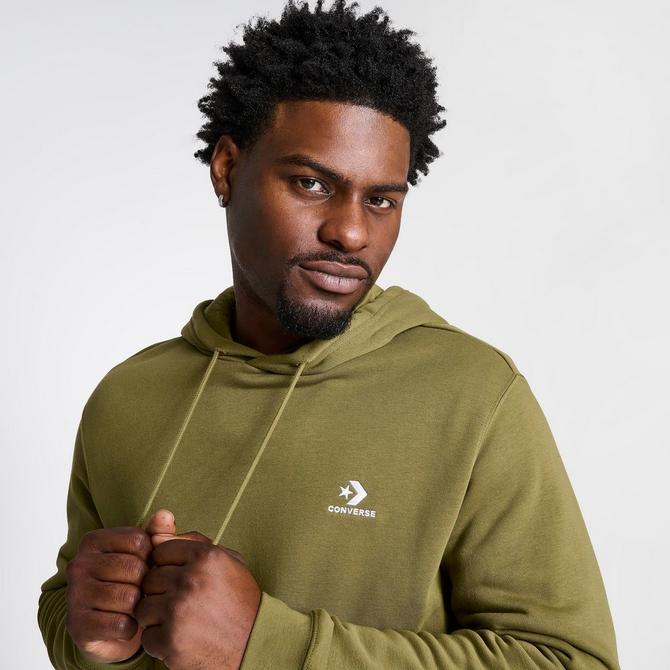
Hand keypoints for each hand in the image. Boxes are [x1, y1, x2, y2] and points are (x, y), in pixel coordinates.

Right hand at [65, 526, 151, 663]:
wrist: (107, 631)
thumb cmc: (130, 584)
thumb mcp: (144, 555)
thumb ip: (156, 534)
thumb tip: (165, 514)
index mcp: (93, 541)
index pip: (140, 541)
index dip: (152, 558)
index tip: (145, 567)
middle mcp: (78, 564)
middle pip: (135, 569)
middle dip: (146, 584)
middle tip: (140, 592)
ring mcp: (74, 595)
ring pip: (129, 597)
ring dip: (139, 608)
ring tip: (133, 608)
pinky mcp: (77, 625)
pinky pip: (120, 624)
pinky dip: (130, 628)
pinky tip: (124, 625)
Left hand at [135, 509, 261, 669]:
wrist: (254, 641)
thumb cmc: (238, 598)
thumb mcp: (225, 560)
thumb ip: (191, 541)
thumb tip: (156, 528)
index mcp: (205, 556)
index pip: (160, 550)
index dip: (169, 565)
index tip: (183, 578)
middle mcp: (190, 580)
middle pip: (149, 579)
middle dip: (161, 591)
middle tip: (184, 602)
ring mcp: (178, 611)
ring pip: (143, 608)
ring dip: (157, 616)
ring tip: (180, 620)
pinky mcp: (171, 641)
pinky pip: (147, 637)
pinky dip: (160, 641)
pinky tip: (181, 637)